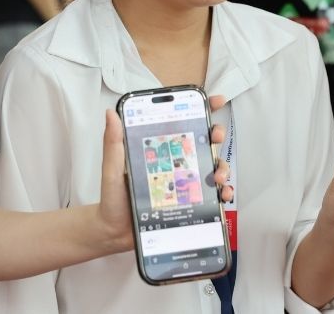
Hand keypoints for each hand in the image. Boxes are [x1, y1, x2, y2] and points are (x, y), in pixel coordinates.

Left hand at [95, 95, 233, 254]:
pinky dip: (223, 192)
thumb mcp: (112, 170)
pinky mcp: (191, 202)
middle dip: (215, 134)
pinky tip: (221, 195)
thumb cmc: (112, 198)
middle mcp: (176, 163)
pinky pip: (212, 195)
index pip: (182, 124)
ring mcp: (186, 182)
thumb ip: (113, 144)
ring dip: (222, 166)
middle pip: (203, 142)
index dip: (201, 109)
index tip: (215, 100)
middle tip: (214, 136)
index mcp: (160, 150)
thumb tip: (111, 114)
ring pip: (212, 167)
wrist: (114, 233)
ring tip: (217, 176)